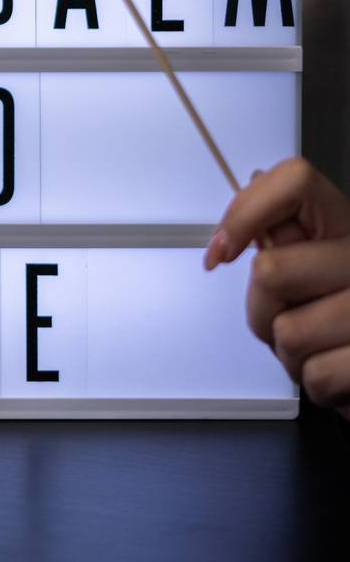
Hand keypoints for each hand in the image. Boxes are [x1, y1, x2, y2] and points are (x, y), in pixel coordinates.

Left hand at [204, 157, 349, 418]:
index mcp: (346, 223)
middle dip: (262, 307)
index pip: (294, 180)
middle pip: (269, 270)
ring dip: (289, 352)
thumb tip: (253, 182)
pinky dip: (316, 381)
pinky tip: (337, 365)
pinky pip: (315, 375)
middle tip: (292, 312)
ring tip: (319, 343)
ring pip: (288, 332)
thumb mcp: (317, 260)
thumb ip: (284, 231)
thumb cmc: (342, 310)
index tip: (223, 249)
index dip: (245, 212)